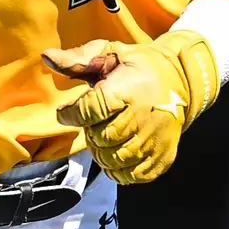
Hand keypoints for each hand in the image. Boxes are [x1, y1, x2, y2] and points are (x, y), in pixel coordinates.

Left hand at [42, 31, 218, 184]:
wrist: (181, 78)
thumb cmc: (138, 66)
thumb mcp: (110, 53)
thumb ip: (78, 60)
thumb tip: (46, 57)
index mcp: (128, 90)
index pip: (90, 110)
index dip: (71, 114)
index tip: (65, 113)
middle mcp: (143, 117)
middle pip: (102, 138)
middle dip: (89, 133)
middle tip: (92, 123)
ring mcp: (154, 139)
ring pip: (115, 160)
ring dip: (101, 154)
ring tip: (103, 139)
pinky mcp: (162, 156)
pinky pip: (134, 176)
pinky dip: (119, 171)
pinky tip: (116, 155)